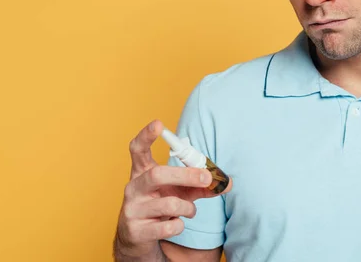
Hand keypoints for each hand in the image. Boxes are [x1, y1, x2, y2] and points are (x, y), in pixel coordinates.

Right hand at [113, 120, 230, 260]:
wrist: (138, 237)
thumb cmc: (161, 205)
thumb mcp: (180, 191)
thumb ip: (202, 185)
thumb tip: (228, 182)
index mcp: (142, 172)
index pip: (137, 149)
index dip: (146, 135)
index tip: (159, 124)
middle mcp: (133, 187)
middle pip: (157, 174)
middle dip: (186, 175)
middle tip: (206, 178)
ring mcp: (132, 209)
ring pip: (167, 204)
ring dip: (187, 207)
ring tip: (190, 210)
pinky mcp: (136, 231)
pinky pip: (167, 227)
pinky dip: (180, 225)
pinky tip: (177, 224)